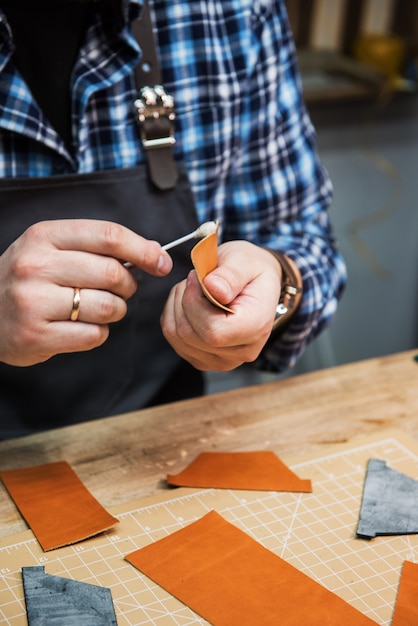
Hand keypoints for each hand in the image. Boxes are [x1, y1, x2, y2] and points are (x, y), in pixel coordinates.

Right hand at [0, 219, 171, 365]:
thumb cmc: (28, 278)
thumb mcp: (52, 248)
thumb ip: (98, 246)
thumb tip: (154, 254)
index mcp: (44, 236)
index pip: (108, 236)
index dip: (143, 249)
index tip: (160, 263)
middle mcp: (36, 265)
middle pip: (113, 274)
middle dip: (128, 286)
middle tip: (120, 290)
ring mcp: (34, 302)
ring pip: (108, 307)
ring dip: (115, 311)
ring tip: (98, 308)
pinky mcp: (37, 335)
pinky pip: (94, 334)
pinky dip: (98, 332)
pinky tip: (80, 326)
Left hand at [161, 241, 281, 370]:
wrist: (255, 283)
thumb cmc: (251, 270)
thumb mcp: (245, 260)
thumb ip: (231, 274)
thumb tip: (213, 289)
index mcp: (255, 327)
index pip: (212, 331)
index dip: (194, 303)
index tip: (198, 279)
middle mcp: (240, 351)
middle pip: (189, 335)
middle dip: (184, 299)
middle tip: (196, 278)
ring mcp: (220, 360)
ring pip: (176, 336)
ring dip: (177, 305)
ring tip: (195, 288)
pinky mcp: (203, 358)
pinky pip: (173, 338)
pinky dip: (174, 314)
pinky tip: (190, 301)